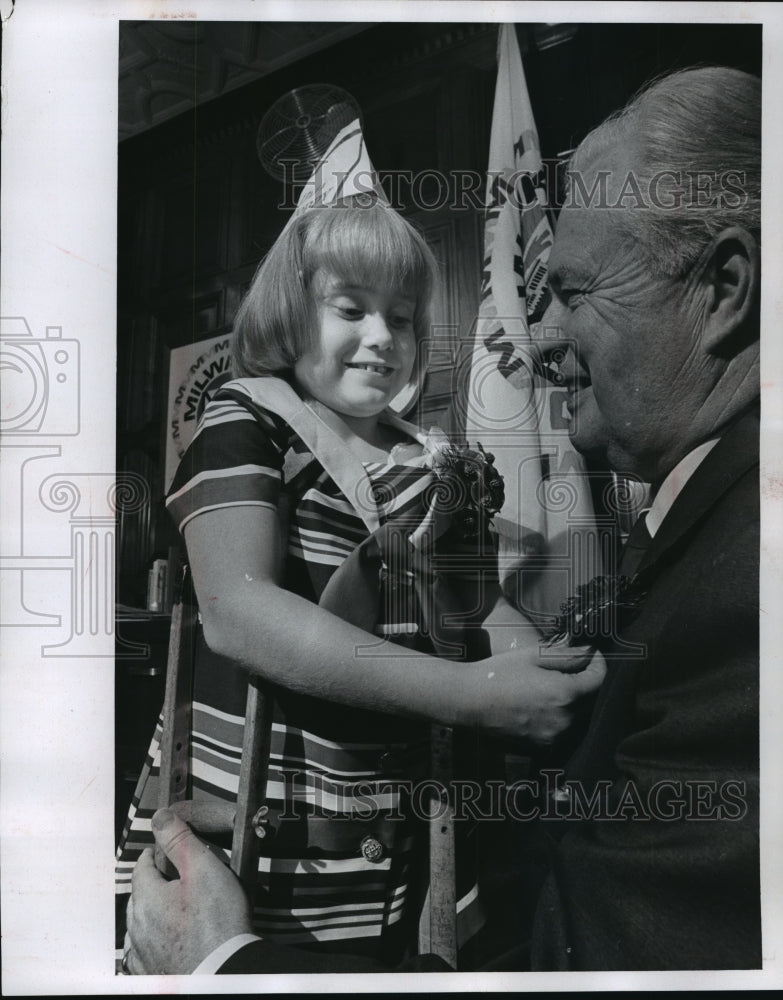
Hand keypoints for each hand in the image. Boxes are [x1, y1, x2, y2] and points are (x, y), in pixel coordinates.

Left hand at [124, 804, 253, 974]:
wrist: (224, 971)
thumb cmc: (217, 921)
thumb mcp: (203, 868)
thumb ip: (179, 839)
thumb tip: (160, 816)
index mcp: (146, 898)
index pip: (141, 865)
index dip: (154, 853)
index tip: (166, 848)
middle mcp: (138, 927)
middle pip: (138, 895)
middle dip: (153, 882)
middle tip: (175, 876)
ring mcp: (143, 954)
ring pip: (139, 925)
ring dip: (151, 913)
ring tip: (171, 907)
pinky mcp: (153, 973)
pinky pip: (143, 952)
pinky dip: (152, 941)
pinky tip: (164, 940)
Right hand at [465, 645, 605, 744]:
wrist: (469, 701)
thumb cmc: (499, 673)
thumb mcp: (532, 656)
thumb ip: (566, 655)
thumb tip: (590, 652)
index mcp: (565, 694)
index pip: (600, 680)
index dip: (599, 664)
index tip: (591, 654)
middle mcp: (565, 720)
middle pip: (594, 700)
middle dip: (589, 683)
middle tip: (574, 667)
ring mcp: (555, 737)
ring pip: (581, 718)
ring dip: (578, 702)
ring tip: (558, 686)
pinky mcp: (544, 747)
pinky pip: (565, 731)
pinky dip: (564, 718)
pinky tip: (546, 705)